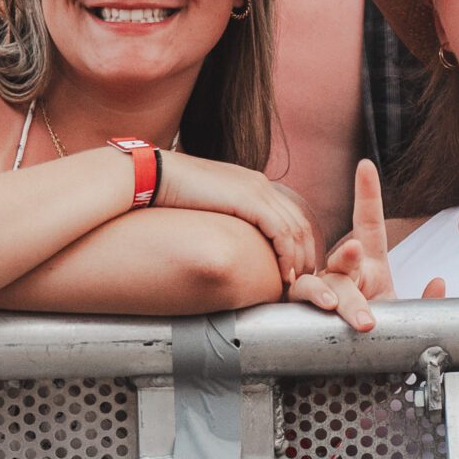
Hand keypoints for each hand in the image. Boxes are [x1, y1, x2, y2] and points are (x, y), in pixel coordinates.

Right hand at [152, 151, 320, 286]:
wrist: (153, 175)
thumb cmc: (170, 194)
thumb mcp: (206, 206)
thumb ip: (224, 218)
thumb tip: (225, 242)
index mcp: (253, 185)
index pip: (289, 215)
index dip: (297, 244)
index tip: (293, 268)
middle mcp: (261, 185)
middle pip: (299, 222)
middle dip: (305, 254)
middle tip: (303, 280)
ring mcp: (257, 190)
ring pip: (295, 229)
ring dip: (299, 259)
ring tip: (295, 283)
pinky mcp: (249, 200)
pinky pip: (280, 232)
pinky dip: (286, 255)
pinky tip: (284, 274)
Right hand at [289, 160, 444, 331]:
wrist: (350, 365)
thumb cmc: (378, 336)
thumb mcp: (404, 319)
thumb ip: (425, 304)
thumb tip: (439, 282)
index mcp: (370, 265)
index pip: (368, 224)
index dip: (367, 194)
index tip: (365, 165)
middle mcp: (343, 270)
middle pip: (345, 256)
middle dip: (350, 261)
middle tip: (367, 297)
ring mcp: (320, 286)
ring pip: (322, 280)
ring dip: (333, 293)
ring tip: (341, 310)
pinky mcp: (298, 306)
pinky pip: (298, 293)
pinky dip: (309, 297)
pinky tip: (319, 305)